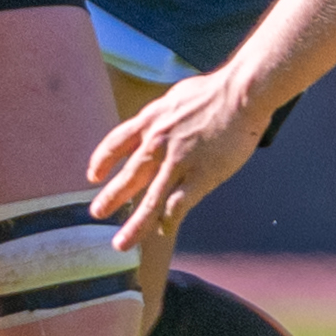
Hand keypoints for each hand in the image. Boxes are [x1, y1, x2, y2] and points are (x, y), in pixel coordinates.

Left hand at [85, 66, 276, 249]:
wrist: (242, 92)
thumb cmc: (217, 91)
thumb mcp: (177, 97)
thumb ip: (165, 115)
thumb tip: (161, 121)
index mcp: (151, 120)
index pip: (116, 143)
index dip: (102, 160)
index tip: (93, 175)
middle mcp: (157, 143)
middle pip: (128, 177)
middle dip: (110, 198)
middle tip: (97, 213)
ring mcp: (177, 162)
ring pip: (149, 201)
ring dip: (134, 225)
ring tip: (121, 243)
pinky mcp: (200, 176)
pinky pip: (177, 206)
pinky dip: (168, 221)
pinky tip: (164, 230)